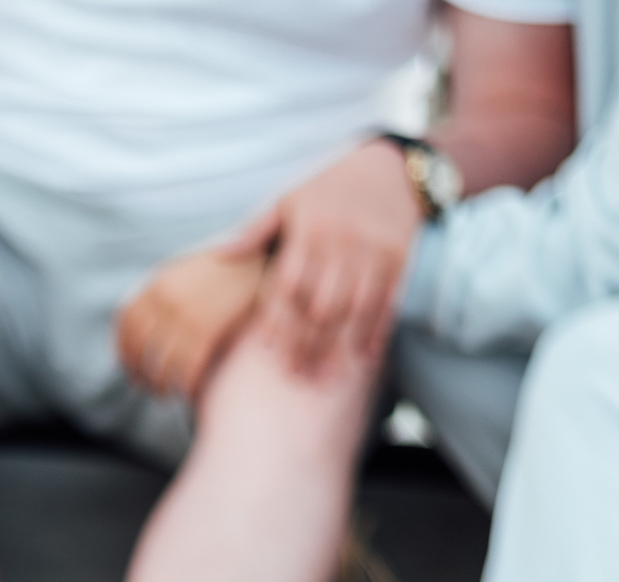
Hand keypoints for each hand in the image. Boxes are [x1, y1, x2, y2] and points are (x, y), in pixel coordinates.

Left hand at [117, 249, 267, 398]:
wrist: (267, 253)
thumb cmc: (230, 264)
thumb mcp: (190, 268)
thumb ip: (167, 290)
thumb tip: (147, 321)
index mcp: (158, 282)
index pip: (126, 323)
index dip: (122, 350)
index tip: (128, 366)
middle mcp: (166, 298)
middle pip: (139, 347)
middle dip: (138, 372)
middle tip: (144, 387)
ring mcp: (186, 313)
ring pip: (161, 362)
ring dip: (159, 384)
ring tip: (164, 394)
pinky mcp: (209, 327)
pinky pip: (188, 366)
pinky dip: (185, 384)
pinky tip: (188, 392)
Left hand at [241, 138, 421, 372]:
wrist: (389, 167)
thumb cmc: (327, 188)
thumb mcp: (289, 199)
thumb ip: (255, 229)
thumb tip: (218, 254)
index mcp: (310, 230)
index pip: (290, 285)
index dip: (279, 319)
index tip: (269, 350)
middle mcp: (343, 243)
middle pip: (321, 305)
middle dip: (307, 343)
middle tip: (294, 375)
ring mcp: (374, 253)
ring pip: (355, 309)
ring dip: (339, 347)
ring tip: (324, 376)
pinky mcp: (400, 259)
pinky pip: (388, 302)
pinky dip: (376, 332)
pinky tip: (363, 358)